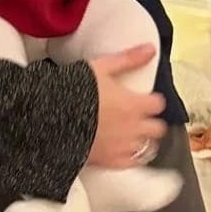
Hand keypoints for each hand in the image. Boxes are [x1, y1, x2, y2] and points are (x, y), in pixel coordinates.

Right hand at [86, 44, 166, 168]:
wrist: (52, 116)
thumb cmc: (77, 90)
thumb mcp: (101, 67)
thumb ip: (128, 59)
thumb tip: (150, 49)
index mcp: (134, 104)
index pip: (158, 104)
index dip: (152, 100)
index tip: (145, 99)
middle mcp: (134, 128)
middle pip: (157, 129)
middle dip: (151, 122)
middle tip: (139, 118)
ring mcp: (123, 147)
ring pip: (147, 148)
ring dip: (142, 140)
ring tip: (130, 134)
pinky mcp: (111, 161)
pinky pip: (131, 163)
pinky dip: (129, 157)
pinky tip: (121, 150)